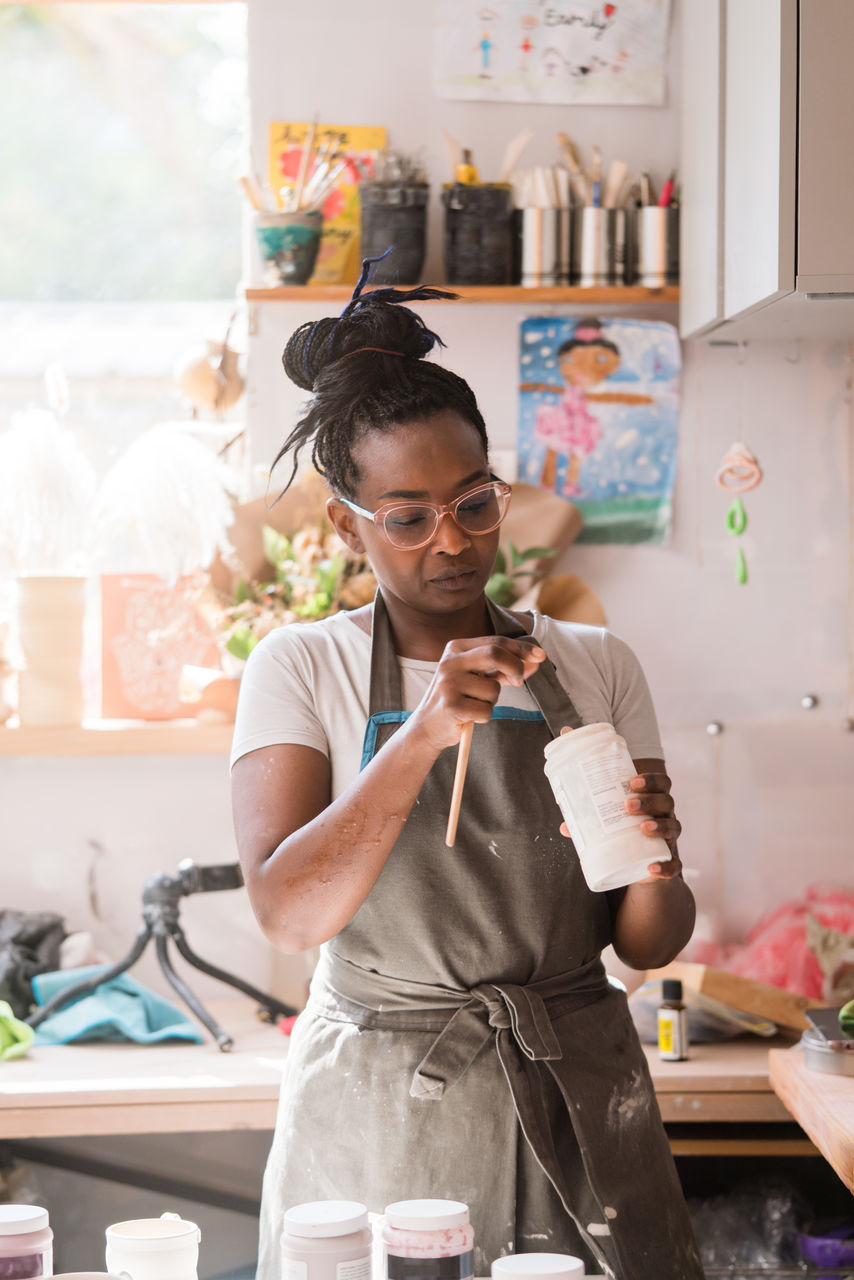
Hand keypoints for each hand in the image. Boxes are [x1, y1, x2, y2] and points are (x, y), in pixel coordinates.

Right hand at [411, 636, 545, 752]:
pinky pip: (486, 709)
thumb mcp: (477, 677)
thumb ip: (504, 668)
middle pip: (494, 654)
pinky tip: (469, 716)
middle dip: (515, 667)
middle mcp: (449, 661)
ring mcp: (449, 683)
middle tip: (518, 681)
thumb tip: (535, 662)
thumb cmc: (457, 698)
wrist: (427, 726)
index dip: (521, 648)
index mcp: (456, 648)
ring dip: (493, 700)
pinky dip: (484, 716)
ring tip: (475, 704)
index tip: (540, 655)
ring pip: (493, 688)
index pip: (495, 641)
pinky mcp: (451, 706)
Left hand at [557, 764, 682, 882]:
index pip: (661, 783)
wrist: (639, 866)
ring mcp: (669, 839)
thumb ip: (588, 817)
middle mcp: (665, 816)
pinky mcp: (667, 862)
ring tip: (642, 828)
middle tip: (628, 805)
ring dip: (660, 826)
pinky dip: (666, 867)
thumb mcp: (609, 821)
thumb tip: (563, 817)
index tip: (632, 781)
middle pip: (667, 802)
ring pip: (674, 827)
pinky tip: (651, 867)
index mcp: (652, 800)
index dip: (651, 779)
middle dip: (649, 801)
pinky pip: (675, 865)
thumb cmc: (625, 832)